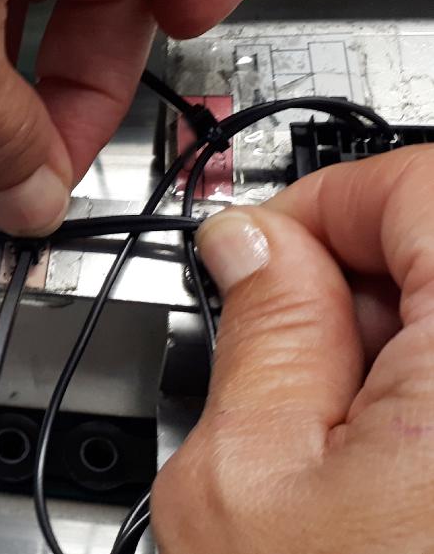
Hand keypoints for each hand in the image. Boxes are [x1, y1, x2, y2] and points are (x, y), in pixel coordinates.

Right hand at [153, 146, 433, 551]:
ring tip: (343, 428)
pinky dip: (426, 384)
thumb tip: (253, 244)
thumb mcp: (245, 479)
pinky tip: (395, 457)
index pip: (422, 182)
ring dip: (398, 334)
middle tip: (293, 349)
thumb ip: (260, 332)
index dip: (326, 201)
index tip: (270, 253)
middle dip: (357, 273)